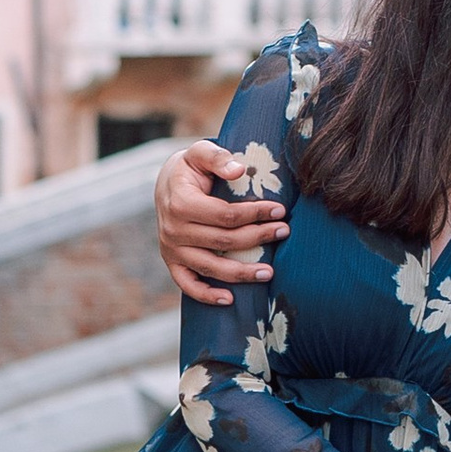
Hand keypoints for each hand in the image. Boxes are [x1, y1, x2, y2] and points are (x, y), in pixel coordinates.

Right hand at [156, 140, 287, 306]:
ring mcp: (171, 249)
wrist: (166, 183)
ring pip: (212, 267)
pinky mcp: (172, 262)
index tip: (280, 210)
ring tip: (270, 272)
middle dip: (258, 237)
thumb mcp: (200, 152)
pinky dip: (206, 295)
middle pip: (225, 241)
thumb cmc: (190, 167)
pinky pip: (188, 285)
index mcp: (181, 203)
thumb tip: (240, 169)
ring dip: (242, 273)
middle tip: (284, 231)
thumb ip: (218, 157)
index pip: (227, 215)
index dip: (256, 213)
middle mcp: (173, 230)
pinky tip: (229, 299)